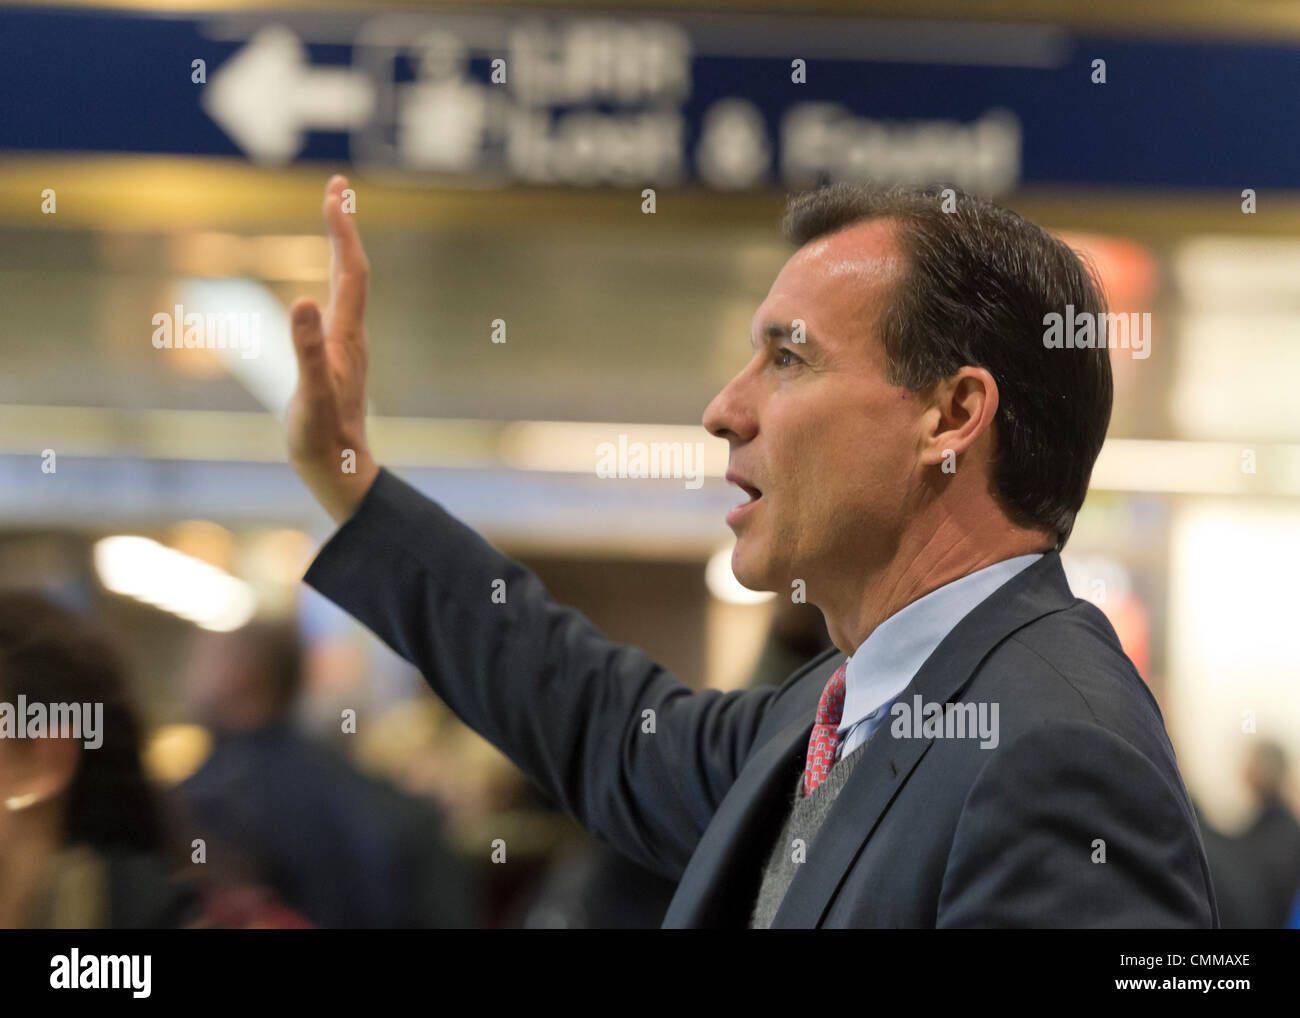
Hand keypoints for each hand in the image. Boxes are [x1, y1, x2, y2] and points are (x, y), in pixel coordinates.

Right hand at [287, 175, 379, 522]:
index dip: (343, 230)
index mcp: (346, 337)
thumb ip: (305, 349)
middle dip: (344, 226)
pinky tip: (328, 279)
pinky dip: (334, 277)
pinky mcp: (337, 358)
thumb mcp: (309, 395)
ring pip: (349, 285)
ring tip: (335, 217)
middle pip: (354, 270)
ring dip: (342, 247)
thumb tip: (301, 301)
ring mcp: (346, 346)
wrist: (339, 471)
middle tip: (337, 187)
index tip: (335, 192)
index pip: (351, 271)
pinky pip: (339, 304)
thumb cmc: (322, 439)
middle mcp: (352, 335)